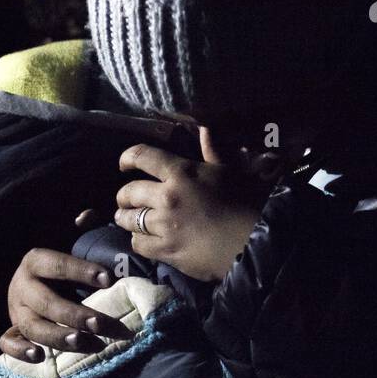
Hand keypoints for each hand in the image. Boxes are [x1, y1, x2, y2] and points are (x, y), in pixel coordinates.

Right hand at [0, 238, 133, 362]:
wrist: (28, 281)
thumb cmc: (57, 263)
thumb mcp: (65, 241)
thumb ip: (79, 229)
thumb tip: (87, 215)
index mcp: (34, 261)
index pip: (57, 265)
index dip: (81, 271)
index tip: (109, 279)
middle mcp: (21, 286)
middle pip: (46, 302)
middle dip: (75, 314)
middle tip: (103, 323)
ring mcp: (15, 310)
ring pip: (32, 326)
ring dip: (58, 337)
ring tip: (86, 343)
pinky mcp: (12, 329)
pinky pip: (7, 342)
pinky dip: (20, 351)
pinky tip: (40, 356)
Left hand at [113, 132, 260, 282]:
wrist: (252, 243)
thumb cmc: (244, 203)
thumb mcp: (229, 172)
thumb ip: (212, 150)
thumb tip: (205, 127)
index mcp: (182, 173)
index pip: (143, 156)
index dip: (127, 158)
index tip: (124, 164)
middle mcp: (167, 196)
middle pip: (128, 191)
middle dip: (124, 195)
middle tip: (128, 199)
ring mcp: (163, 225)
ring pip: (128, 219)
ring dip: (127, 218)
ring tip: (131, 219)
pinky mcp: (164, 250)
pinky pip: (137, 243)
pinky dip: (138, 239)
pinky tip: (145, 238)